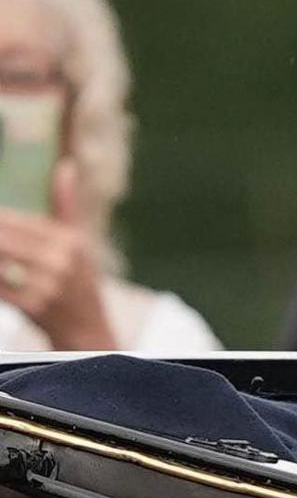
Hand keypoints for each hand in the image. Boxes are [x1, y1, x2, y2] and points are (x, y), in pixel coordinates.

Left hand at [0, 161, 112, 350]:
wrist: (88, 331)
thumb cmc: (79, 281)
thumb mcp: (79, 242)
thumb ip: (66, 205)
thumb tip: (66, 167)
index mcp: (69, 240)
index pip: (15, 221)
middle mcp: (60, 260)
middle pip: (3, 239)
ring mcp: (47, 284)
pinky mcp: (33, 305)